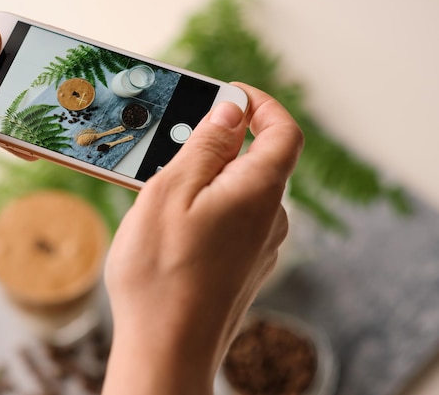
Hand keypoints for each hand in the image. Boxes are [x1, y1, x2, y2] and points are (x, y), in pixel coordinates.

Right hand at [102, 83, 303, 394]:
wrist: (166, 350)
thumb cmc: (161, 273)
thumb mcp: (173, 192)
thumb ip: (207, 145)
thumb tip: (233, 109)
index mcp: (259, 192)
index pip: (284, 131)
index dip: (262, 105)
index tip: (229, 94)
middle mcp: (270, 219)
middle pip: (256, 161)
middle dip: (219, 143)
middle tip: (173, 144)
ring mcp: (259, 248)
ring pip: (238, 193)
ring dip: (206, 179)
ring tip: (160, 189)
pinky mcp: (243, 268)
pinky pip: (230, 221)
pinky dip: (206, 208)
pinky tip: (170, 225)